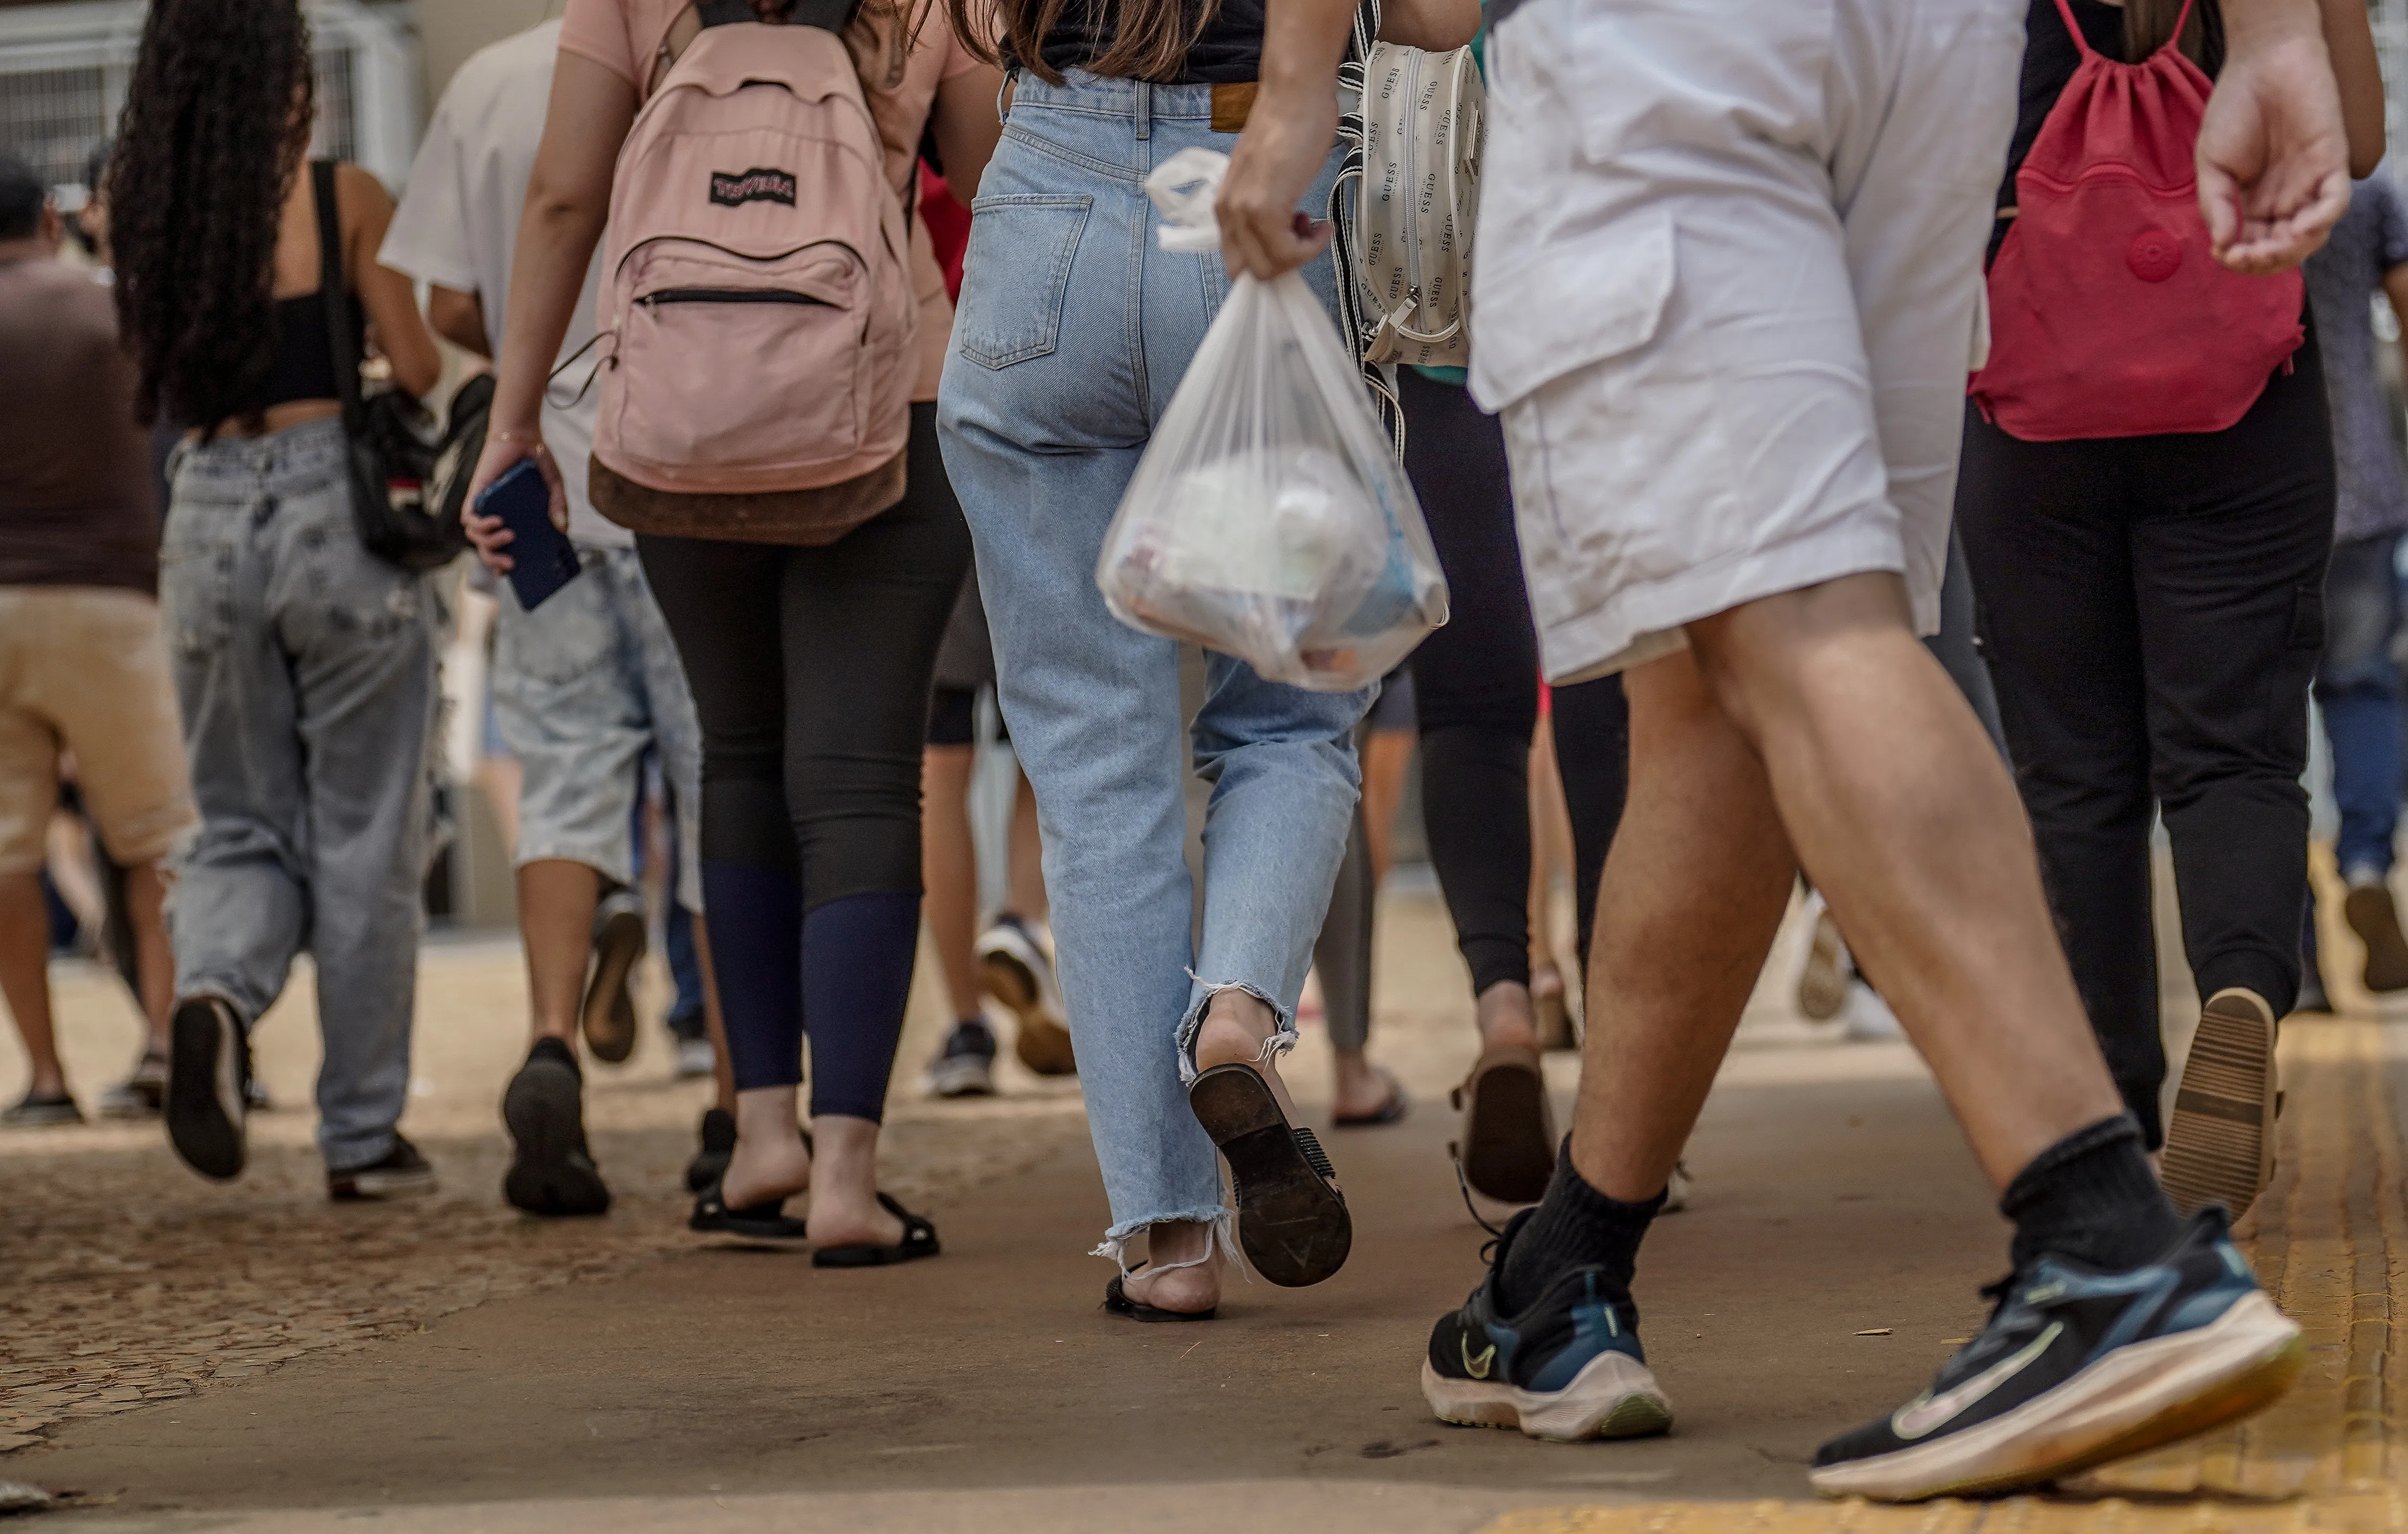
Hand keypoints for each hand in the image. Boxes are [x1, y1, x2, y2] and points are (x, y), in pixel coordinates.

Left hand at [461, 429, 563, 574]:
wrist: (522, 437)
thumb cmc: (537, 462)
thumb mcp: (554, 487)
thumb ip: (559, 507)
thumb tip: (562, 529)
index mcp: (512, 519)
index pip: (501, 546)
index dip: (500, 563)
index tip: (509, 574)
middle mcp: (495, 515)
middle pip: (486, 547)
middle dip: (494, 560)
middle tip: (510, 565)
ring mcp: (484, 506)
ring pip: (475, 536)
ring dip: (489, 543)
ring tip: (509, 536)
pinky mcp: (476, 495)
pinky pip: (469, 518)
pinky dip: (481, 524)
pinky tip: (496, 521)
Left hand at [1217, 82, 1337, 280]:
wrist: (1295, 95)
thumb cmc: (1289, 127)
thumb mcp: (1266, 178)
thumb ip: (1263, 208)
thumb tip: (1279, 235)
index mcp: (1224, 206)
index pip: (1237, 263)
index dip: (1269, 264)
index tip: (1293, 247)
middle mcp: (1228, 212)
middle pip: (1251, 272)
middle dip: (1285, 265)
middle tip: (1306, 239)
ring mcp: (1245, 211)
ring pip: (1270, 267)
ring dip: (1300, 255)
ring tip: (1314, 226)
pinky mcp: (1266, 208)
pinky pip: (1287, 252)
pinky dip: (1311, 247)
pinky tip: (1321, 225)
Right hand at [2197, 20, 2349, 272]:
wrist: (2262, 62)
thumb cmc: (2233, 108)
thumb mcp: (2210, 164)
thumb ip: (2216, 204)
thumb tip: (2220, 245)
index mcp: (2253, 201)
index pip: (2252, 244)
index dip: (2240, 258)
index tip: (2223, 253)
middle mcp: (2284, 197)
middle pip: (2283, 248)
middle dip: (2264, 261)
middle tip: (2245, 255)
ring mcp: (2309, 182)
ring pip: (2312, 235)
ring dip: (2291, 251)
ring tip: (2268, 248)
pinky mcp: (2331, 164)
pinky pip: (2334, 204)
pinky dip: (2318, 223)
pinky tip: (2297, 229)